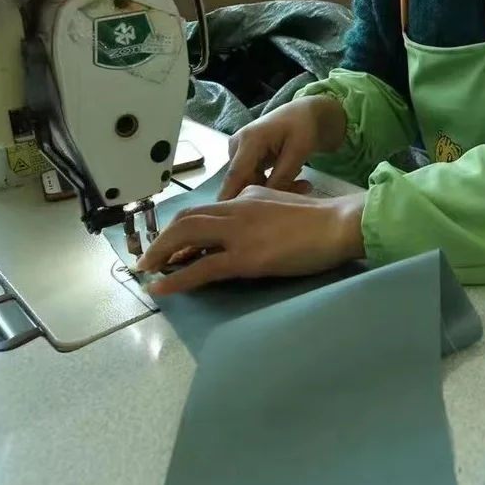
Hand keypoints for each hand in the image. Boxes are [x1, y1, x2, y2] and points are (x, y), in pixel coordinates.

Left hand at [137, 187, 366, 295]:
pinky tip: (160, 288)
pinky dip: (175, 278)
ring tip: (145, 271)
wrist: (339, 224)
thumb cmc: (320, 219)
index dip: (182, 229)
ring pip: (185, 236)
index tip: (171, 247)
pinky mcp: (245, 258)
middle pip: (186, 219)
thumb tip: (244, 220)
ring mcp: (238, 233)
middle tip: (148, 259)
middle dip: (162, 239)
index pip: (204, 211)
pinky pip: (201, 268)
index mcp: (246, 196)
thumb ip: (259, 208)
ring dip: (160, 254)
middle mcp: (236, 209)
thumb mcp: (282, 202)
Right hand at [219, 95, 347, 200]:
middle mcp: (237, 146)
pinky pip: (254, 179)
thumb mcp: (298, 151)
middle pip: (242, 182)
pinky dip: (273, 183)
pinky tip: (295, 180)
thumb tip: (268, 201)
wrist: (305, 113)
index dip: (231, 200)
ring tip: (303, 185)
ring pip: (250, 183)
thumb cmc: (303, 126)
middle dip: (266, 194)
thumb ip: (282, 176)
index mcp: (248, 140)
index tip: (232, 222)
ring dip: (274, 189)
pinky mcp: (246, 159)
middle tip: (300, 192)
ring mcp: (239, 153)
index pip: (235, 176)